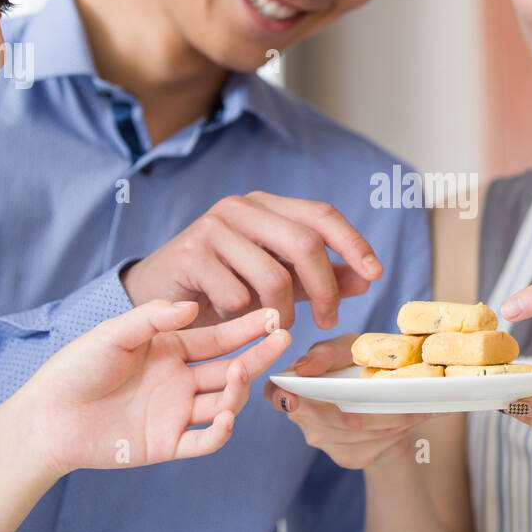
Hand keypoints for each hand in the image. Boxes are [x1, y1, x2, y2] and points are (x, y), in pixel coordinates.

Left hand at [19, 301, 290, 477]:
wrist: (45, 418)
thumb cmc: (74, 369)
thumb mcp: (114, 333)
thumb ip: (153, 317)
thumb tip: (192, 306)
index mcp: (170, 349)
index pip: (219, 338)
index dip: (248, 329)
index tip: (275, 316)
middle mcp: (179, 380)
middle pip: (231, 368)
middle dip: (259, 355)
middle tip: (285, 340)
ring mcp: (175, 412)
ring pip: (224, 404)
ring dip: (239, 392)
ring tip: (241, 378)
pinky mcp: (166, 443)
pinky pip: (203, 441)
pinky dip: (220, 433)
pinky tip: (227, 418)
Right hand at [120, 192, 382, 330]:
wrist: (156, 296)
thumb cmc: (221, 287)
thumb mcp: (277, 282)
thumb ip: (320, 279)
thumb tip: (367, 277)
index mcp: (267, 207)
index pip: (322, 215)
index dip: (354, 244)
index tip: (376, 275)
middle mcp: (241, 208)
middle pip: (305, 243)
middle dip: (325, 289)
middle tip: (327, 321)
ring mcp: (213, 227)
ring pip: (273, 275)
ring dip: (281, 312)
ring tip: (271, 324)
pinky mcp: (191, 254)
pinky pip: (238, 295)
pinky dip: (242, 316)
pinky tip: (228, 316)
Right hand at [263, 334, 447, 470]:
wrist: (388, 400)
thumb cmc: (361, 364)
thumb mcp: (348, 349)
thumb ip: (326, 353)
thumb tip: (303, 367)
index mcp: (296, 385)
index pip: (275, 393)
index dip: (280, 397)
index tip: (292, 398)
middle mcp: (304, 417)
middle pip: (326, 418)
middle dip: (361, 410)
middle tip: (392, 399)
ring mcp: (325, 440)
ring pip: (357, 432)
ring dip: (389, 419)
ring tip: (415, 405)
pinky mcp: (347, 456)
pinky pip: (373, 445)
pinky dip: (397, 431)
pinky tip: (412, 418)